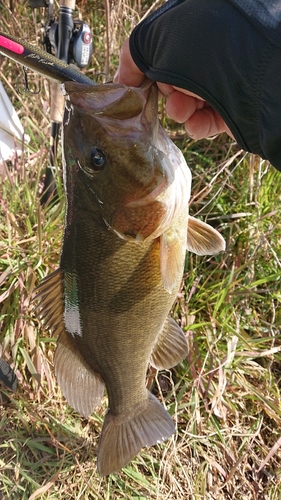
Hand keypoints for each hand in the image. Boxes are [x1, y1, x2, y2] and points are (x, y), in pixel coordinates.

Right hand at [114, 39, 233, 139]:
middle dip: (163, 92)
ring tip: (181, 110)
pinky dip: (197, 125)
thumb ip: (133, 54)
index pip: (160, 50)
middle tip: (166, 96)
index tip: (133, 88)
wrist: (253, 78)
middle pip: (173, 79)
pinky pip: (207, 120)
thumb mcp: (156, 40)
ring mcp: (224, 81)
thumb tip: (124, 78)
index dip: (144, 70)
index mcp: (193, 28)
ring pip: (188, 102)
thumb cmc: (205, 49)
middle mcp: (210, 52)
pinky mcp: (233, 108)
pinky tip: (197, 124)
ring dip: (178, 110)